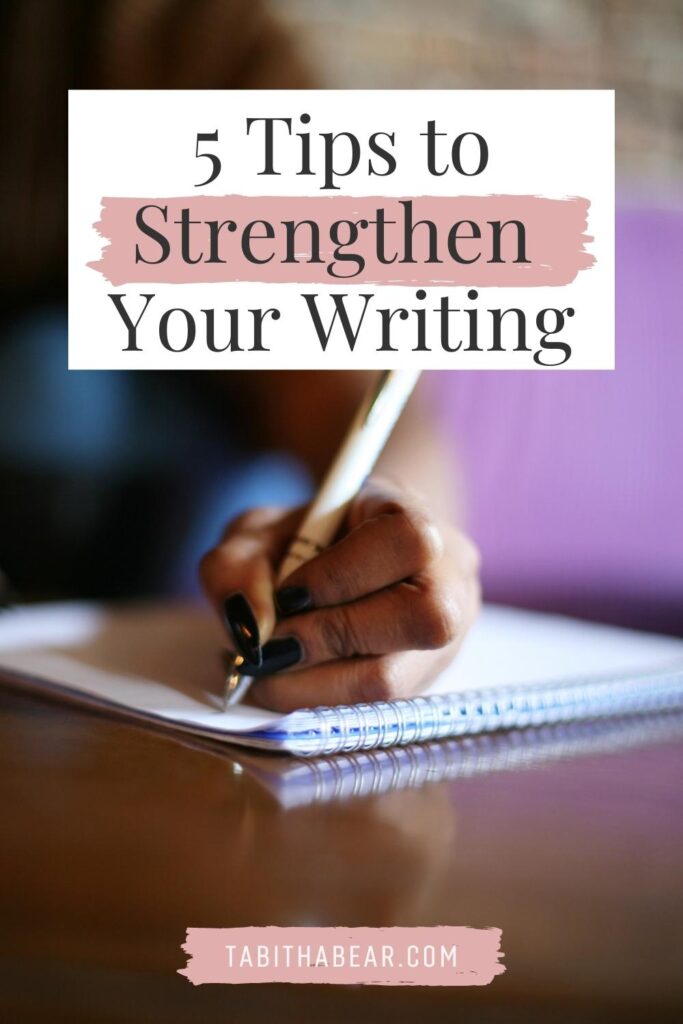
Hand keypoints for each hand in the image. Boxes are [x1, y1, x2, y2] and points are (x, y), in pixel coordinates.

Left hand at [199, 477, 479, 711]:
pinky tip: (290, 687)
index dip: (343, 574)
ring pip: (397, 682)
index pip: (406, 540)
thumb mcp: (256, 535)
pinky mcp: (424, 686)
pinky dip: (321, 706)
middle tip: (275, 644)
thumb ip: (236, 567)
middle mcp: (451, 578)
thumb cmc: (301, 543)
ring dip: (316, 686)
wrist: (338, 566)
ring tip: (270, 672)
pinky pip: (377, 714)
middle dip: (333, 637)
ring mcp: (448, 639)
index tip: (287, 595)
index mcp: (414, 516)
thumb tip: (251, 628)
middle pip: (428, 618)